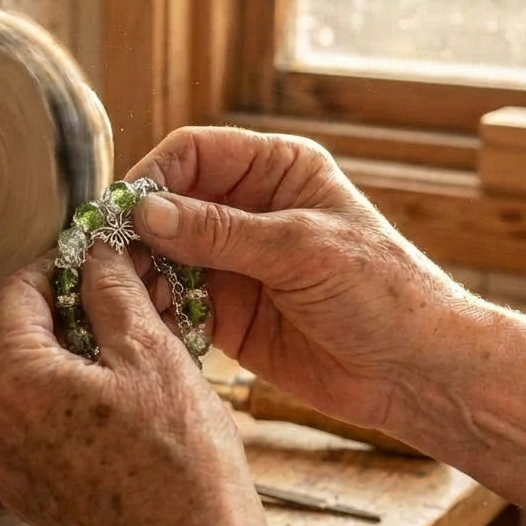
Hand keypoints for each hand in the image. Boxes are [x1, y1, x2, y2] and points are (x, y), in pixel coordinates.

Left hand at [0, 241, 264, 525]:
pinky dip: (77, 398)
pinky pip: (43, 423)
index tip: (97, 257)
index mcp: (10, 382)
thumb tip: (97, 252)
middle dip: (74, 309)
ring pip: (35, 381)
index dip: (59, 264)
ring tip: (138, 344)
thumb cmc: (180, 464)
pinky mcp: (33, 493)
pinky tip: (128, 396)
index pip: (14, 292)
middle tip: (128, 296)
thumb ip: (111, 290)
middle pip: (21, 336)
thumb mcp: (150, 353)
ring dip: (80, 353)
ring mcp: (8, 466)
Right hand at [129, 126, 467, 429]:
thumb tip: (145, 212)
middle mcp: (247, 210)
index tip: (123, 211)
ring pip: (163, 254)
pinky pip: (174, 300)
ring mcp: (233, 262)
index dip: (154, 176)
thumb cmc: (382, 292)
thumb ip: (221, 231)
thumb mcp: (302, 250)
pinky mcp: (225, 310)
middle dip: (137, 230)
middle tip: (108, 259)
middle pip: (169, 204)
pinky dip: (156, 309)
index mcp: (275, 171)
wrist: (416, 372)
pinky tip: (147, 322)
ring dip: (140, 272)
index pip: (194, 154)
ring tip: (125, 296)